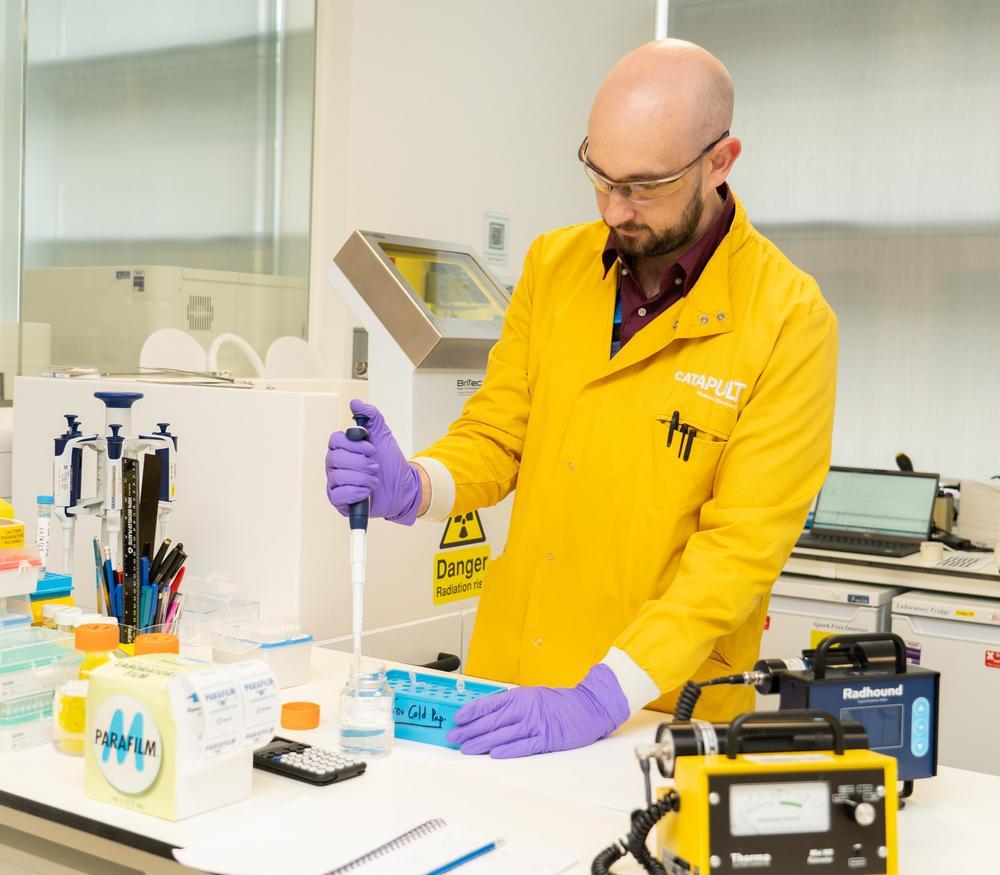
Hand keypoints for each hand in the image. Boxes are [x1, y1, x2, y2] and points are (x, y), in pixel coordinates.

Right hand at [325, 400, 421, 524]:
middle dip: (361, 462)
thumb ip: (371, 416)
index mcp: (343, 448)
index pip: (335, 440)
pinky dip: (356, 492)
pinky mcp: (339, 500)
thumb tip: (356, 403)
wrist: (403, 487)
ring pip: (339, 476)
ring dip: (363, 477)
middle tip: (375, 466)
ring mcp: (336, 482)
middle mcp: (335, 464)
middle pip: (336, 458)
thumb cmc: (390, 462)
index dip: (354, 445)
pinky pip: (339, 495)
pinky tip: (367, 491)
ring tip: (374, 480)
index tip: (371, 448)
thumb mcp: (383, 434)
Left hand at [445, 664, 629, 757]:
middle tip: (454, 737)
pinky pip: (524, 746)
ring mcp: (536, 724)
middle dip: (470, 730)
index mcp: (520, 696)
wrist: (586, 707)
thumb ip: (511, 704)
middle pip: (492, 721)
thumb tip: (486, 714)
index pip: (490, 703)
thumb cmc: (557, 702)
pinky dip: (508, 750)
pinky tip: (494, 754)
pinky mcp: (546, 739)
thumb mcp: (531, 695)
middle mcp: (526, 709)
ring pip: (503, 734)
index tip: (457, 718)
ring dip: (482, 742)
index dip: (472, 711)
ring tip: (466, 748)